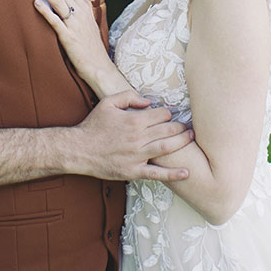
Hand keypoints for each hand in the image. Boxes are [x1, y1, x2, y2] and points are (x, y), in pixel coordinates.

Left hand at [30, 0, 107, 79]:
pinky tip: (35, 3)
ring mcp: (75, 25)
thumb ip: (84, 3)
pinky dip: (45, 12)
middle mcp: (80, 13)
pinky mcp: (69, 37)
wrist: (99, 66)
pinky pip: (55, 22)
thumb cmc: (92, 45)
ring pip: (58, 1)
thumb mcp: (90, 21)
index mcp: (84, 9)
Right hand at [76, 90, 191, 181]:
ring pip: (167, 148)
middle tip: (188, 127)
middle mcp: (139, 138)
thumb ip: (129, 96)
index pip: (161, 115)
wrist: (79, 150)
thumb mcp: (108, 102)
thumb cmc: (93, 125)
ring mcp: (138, 156)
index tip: (168, 116)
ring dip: (182, 142)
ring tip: (191, 138)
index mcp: (134, 120)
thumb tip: (148, 101)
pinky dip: (173, 174)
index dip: (167, 114)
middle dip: (181, 127)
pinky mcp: (134, 171)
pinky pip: (157, 174)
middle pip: (168, 130)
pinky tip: (186, 172)